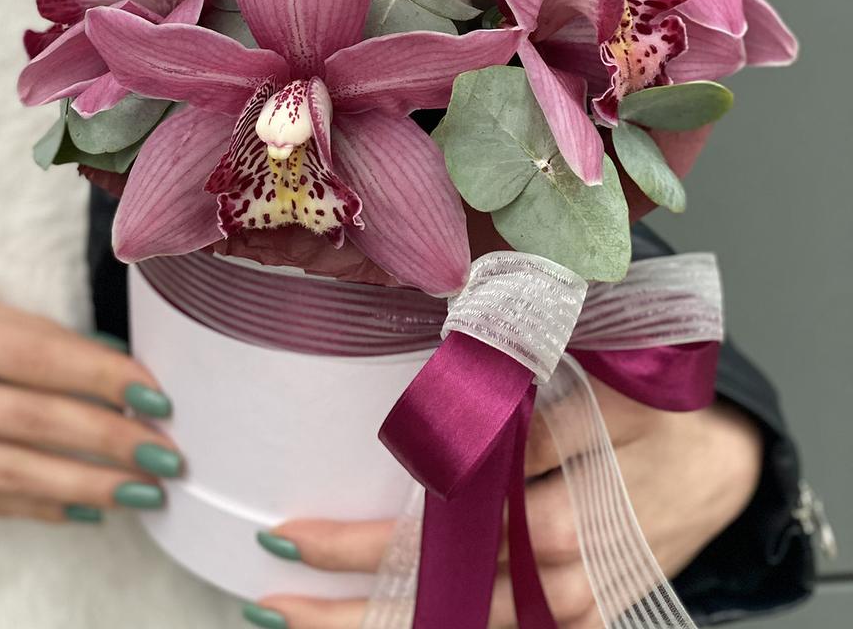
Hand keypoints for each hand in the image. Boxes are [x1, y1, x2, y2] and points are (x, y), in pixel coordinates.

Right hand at [0, 283, 181, 521]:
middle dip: (111, 441)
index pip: (40, 358)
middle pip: (34, 422)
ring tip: (142, 491)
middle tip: (166, 455)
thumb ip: (31, 333)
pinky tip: (88, 509)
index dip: (104, 379)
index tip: (156, 397)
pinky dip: (40, 508)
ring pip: (12, 474)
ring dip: (87, 486)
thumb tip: (107, 358)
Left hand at [247, 377, 761, 628]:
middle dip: (352, 607)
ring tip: (302, 623)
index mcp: (558, 512)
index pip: (439, 536)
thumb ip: (532, 417)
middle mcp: (556, 574)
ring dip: (381, 628)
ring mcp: (567, 604)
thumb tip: (454, 421)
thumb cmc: (659, 411)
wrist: (728, 462)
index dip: (364, 545)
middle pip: (442, 597)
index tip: (294, 537)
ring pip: (465, 625)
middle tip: (270, 601)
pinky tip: (378, 623)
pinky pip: (501, 627)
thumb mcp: (608, 394)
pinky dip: (441, 622)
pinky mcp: (578, 614)